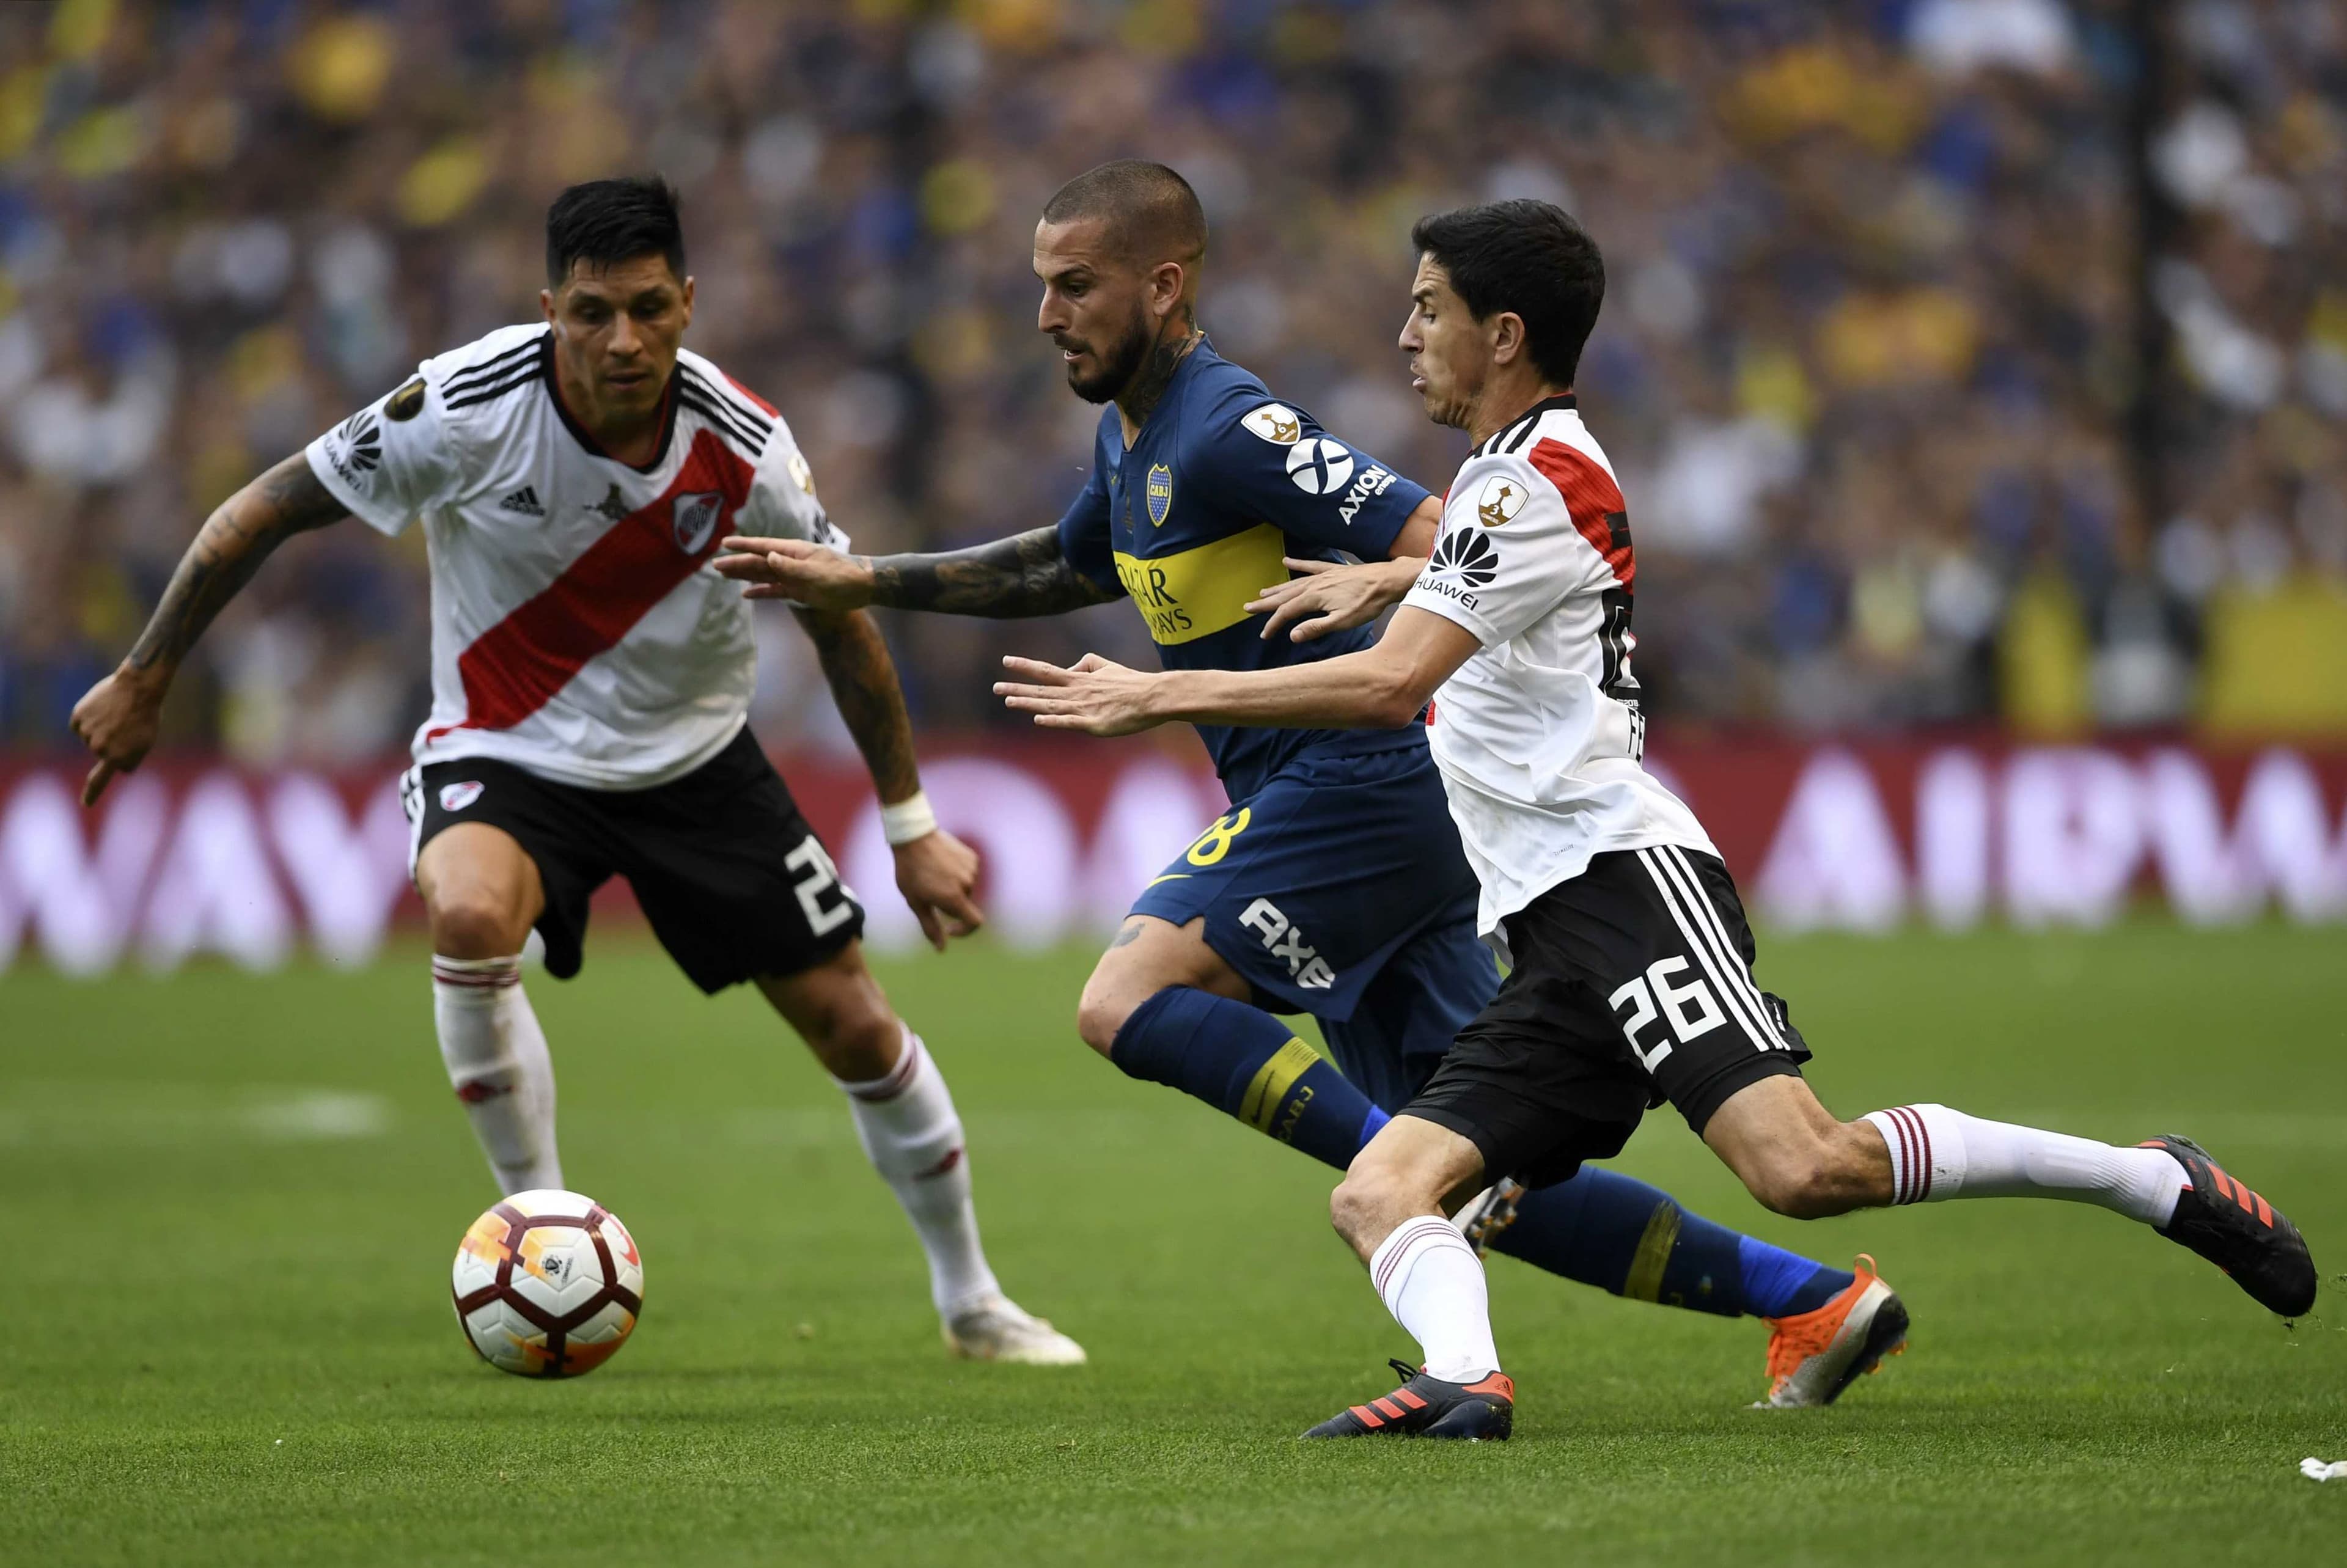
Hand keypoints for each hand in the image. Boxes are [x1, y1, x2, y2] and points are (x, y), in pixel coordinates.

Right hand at [68, 665, 169, 804]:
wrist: (138, 687)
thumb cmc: (146, 716)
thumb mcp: (145, 743)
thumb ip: (128, 759)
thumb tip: (115, 767)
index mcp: (118, 758)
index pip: (100, 780)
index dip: (92, 794)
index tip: (85, 805)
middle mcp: (100, 748)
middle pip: (101, 752)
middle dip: (112, 742)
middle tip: (126, 724)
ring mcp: (87, 733)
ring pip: (90, 738)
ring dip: (101, 728)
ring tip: (116, 714)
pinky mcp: (78, 718)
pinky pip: (80, 725)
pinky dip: (88, 718)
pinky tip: (102, 709)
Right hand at [713, 536, 875, 610]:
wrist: (864, 587)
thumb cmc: (842, 577)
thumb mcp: (816, 573)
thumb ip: (790, 567)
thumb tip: (769, 556)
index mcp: (793, 552)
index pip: (763, 547)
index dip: (743, 546)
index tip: (724, 543)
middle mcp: (790, 562)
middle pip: (758, 562)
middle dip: (737, 563)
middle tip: (714, 565)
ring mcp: (794, 576)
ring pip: (763, 575)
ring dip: (744, 575)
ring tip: (724, 575)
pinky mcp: (799, 590)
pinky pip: (775, 590)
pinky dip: (760, 591)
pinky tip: (746, 594)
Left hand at [892, 827, 984, 951]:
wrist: (913, 836)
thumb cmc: (910, 871)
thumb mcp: (916, 902)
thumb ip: (931, 927)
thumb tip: (941, 949)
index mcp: (954, 897)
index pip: (975, 923)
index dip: (965, 931)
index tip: (949, 929)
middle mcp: (967, 884)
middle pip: (965, 905)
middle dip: (950, 904)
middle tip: (928, 891)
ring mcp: (972, 869)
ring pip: (966, 889)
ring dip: (953, 888)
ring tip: (933, 874)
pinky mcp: (972, 857)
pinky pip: (968, 873)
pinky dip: (957, 874)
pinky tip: (941, 864)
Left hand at [994, 653, 1166, 736]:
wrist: (1152, 697)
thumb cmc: (1131, 683)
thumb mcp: (1106, 666)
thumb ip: (1085, 664)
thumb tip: (1070, 669)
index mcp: (1080, 679)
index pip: (1046, 670)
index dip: (1024, 665)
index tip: (1005, 661)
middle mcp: (1077, 692)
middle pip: (1042, 689)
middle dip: (1017, 687)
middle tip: (995, 688)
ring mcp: (1084, 709)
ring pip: (1050, 705)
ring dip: (1028, 702)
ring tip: (1007, 701)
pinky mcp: (1094, 724)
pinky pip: (1070, 722)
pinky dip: (1053, 720)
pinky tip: (1038, 719)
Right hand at [1243, 556, 1423, 642]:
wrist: (1388, 581)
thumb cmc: (1367, 603)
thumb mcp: (1342, 621)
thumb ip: (1316, 628)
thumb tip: (1292, 636)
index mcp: (1313, 599)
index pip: (1286, 613)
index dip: (1273, 624)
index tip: (1264, 634)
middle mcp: (1314, 585)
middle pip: (1284, 596)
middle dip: (1265, 604)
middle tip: (1247, 607)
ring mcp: (1323, 576)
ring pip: (1293, 582)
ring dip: (1277, 588)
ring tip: (1262, 592)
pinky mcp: (1333, 570)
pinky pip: (1310, 566)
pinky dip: (1297, 564)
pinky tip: (1287, 561)